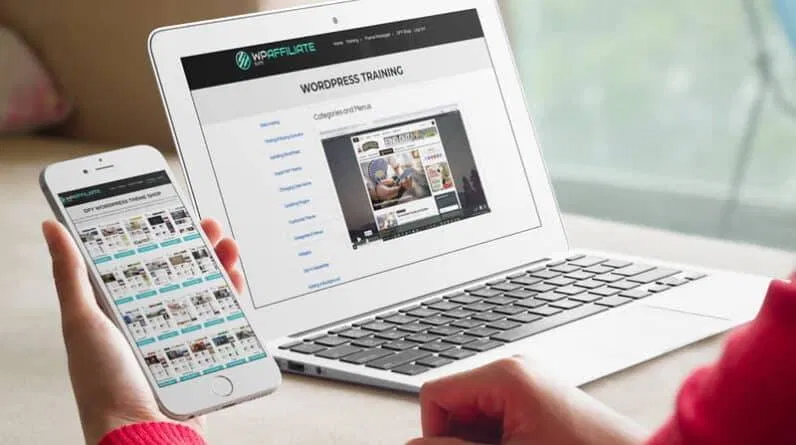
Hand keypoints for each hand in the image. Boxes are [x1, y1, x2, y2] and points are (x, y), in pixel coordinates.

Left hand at [43, 219, 243, 444]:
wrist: (143, 432)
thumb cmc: (104, 386)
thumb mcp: (82, 320)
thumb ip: (70, 273)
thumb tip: (52, 229)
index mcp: (116, 308)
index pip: (138, 260)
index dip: (154, 232)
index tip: (166, 209)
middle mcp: (148, 319)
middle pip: (176, 270)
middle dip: (194, 243)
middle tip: (206, 224)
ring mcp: (178, 334)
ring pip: (204, 289)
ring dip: (218, 263)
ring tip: (226, 245)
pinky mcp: (202, 351)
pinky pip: (223, 317)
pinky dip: (232, 296)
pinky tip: (233, 280)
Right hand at [408, 357, 645, 444]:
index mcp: (505, 374)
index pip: (435, 394)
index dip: (435, 432)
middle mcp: (514, 370)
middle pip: (454, 403)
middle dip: (462, 439)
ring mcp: (527, 383)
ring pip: (473, 415)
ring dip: (481, 442)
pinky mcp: (537, 398)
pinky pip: (496, 417)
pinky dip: (498, 440)